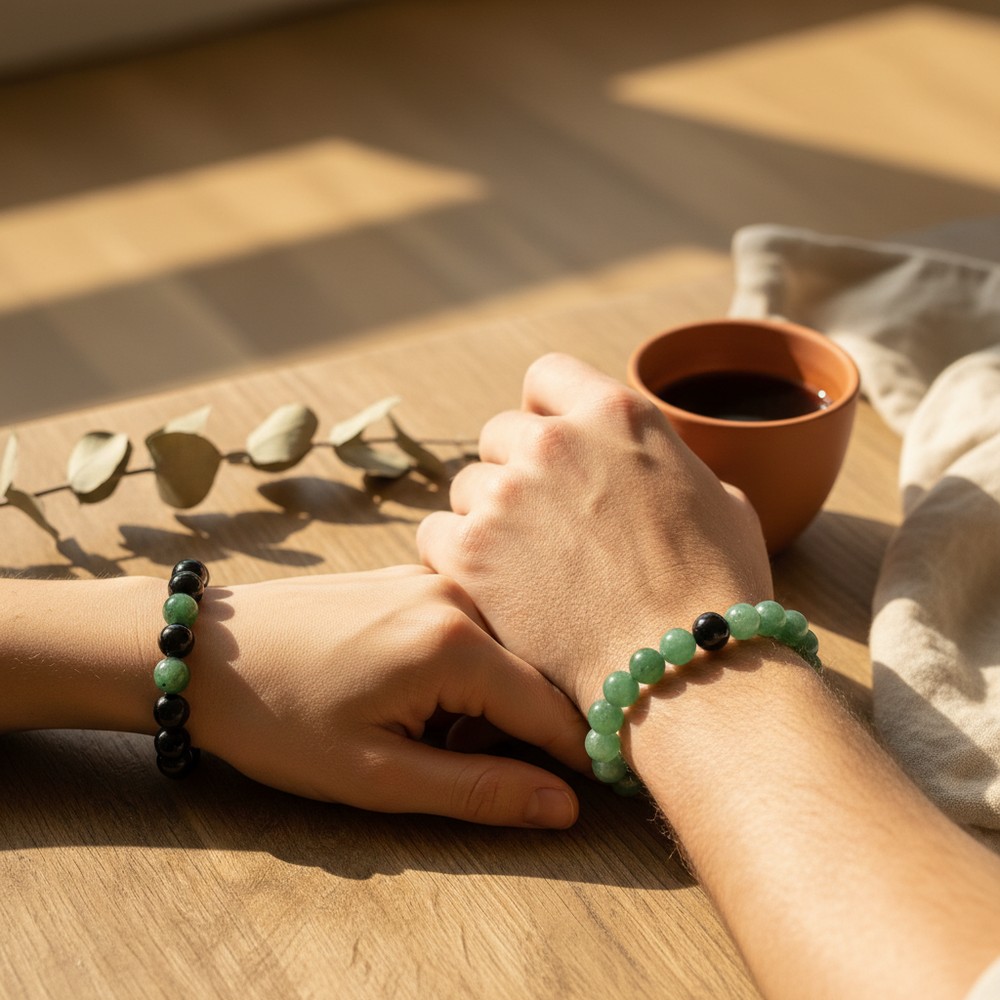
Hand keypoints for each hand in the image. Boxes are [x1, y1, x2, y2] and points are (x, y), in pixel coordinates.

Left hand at [187, 566, 586, 827]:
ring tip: (419, 734)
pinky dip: (460, 673)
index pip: (553, 711)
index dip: (576, 760)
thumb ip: (479, 789)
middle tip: (456, 769)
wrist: (201, 652)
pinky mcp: (411, 578)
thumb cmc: (279, 719)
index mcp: (455, 642)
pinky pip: (467, 629)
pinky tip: (405, 695)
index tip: (594, 795)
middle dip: (516, 735)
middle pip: (530, 679)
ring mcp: (432, 579)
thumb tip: (565, 806)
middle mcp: (456, 596)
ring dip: (483, 705)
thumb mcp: (377, 775)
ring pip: (501, 654)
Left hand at [417, 354, 772, 710]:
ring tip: (518, 567)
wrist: (684, 668)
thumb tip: (660, 474)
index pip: (548, 376)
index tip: (548, 446)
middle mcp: (554, 442)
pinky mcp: (471, 551)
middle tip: (537, 523)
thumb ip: (673, 469)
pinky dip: (452, 558)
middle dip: (515, 471)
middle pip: (501, 434)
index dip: (543, 411)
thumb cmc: (717, 591)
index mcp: (616, 415)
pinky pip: (434, 534)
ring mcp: (507, 494)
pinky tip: (484, 588)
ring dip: (485, 517)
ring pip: (467, 486)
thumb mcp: (723, 503)